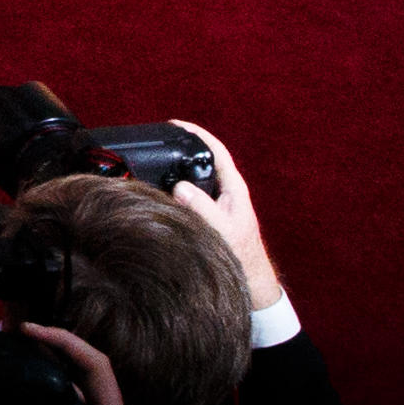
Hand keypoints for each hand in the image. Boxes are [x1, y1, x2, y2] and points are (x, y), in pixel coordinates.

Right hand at [0, 322, 157, 404]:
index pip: (96, 366)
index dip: (65, 342)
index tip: (31, 331)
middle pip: (82, 373)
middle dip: (51, 349)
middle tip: (15, 339)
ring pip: (70, 394)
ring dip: (43, 374)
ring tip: (11, 362)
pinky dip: (38, 401)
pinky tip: (15, 403)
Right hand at [164, 125, 281, 313]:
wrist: (250, 280)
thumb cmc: (241, 256)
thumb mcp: (222, 230)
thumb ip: (203, 209)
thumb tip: (180, 187)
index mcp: (233, 188)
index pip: (215, 150)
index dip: (196, 133)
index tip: (175, 124)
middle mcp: (225, 191)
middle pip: (203, 160)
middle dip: (182, 147)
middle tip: (158, 140)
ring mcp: (217, 203)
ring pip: (195, 178)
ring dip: (177, 168)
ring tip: (153, 162)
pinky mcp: (209, 214)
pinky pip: (189, 194)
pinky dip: (174, 187)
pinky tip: (160, 191)